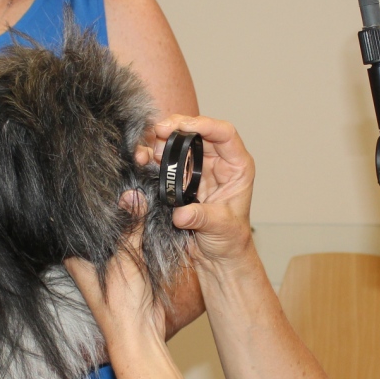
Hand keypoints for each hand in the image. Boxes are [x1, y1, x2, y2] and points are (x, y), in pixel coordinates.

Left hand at [65, 191, 165, 349]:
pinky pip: (136, 241)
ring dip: (132, 218)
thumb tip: (132, 196)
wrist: (139, 332)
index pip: (81, 221)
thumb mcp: (124, 261)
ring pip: (121, 232)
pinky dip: (143, 230)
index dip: (93, 200)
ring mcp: (111, 261)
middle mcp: (92, 258)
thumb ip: (129, 228)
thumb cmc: (120, 305)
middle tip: (129, 180)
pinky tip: (151, 214)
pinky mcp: (130, 266)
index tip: (106, 178)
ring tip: (141, 192)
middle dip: (117, 207)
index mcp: (78, 257)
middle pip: (103, 225)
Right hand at [151, 115, 255, 271]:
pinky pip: (166, 161)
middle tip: (158, 131)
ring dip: (162, 142)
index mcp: (236, 167)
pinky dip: (153, 158)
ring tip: (149, 151)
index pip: (225, 134)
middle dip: (177, 128)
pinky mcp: (180, 177)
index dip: (204, 124)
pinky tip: (143, 159)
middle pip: (198, 132)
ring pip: (180, 143)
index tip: (183, 125)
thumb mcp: (221, 228)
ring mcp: (198, 168)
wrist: (215, 255)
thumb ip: (203, 218)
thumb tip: (182, 214)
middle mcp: (218, 162)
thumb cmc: (229, 239)